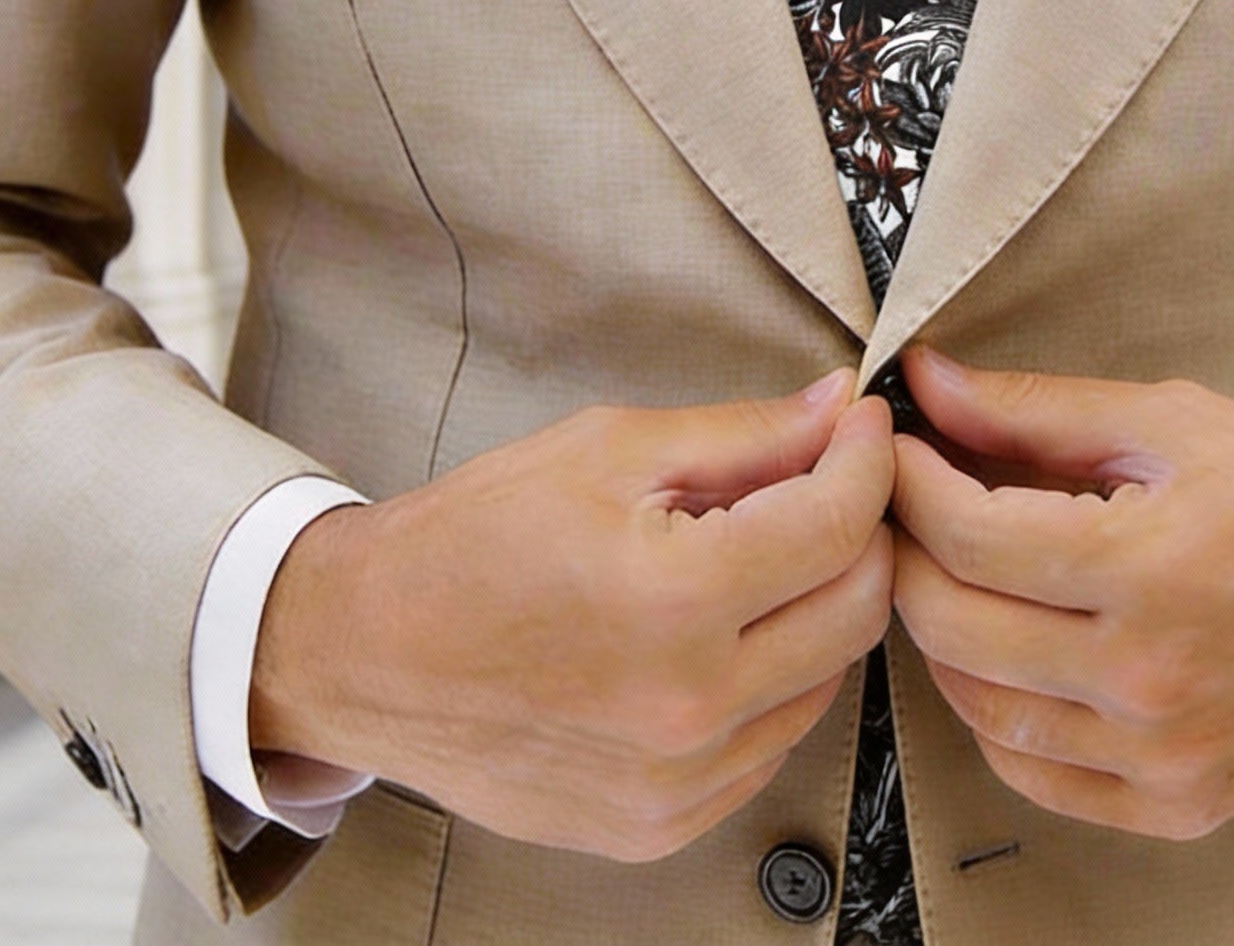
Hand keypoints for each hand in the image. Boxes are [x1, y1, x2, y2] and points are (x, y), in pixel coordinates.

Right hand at [251, 373, 894, 860]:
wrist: (366, 653)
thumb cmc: (472, 540)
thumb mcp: (608, 449)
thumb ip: (743, 434)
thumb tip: (837, 409)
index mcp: (674, 600)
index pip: (838, 523)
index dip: (866, 458)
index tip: (861, 426)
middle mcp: (688, 707)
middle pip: (857, 608)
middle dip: (862, 529)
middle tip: (827, 481)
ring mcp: (678, 782)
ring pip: (827, 679)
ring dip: (820, 605)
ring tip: (762, 553)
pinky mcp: (662, 824)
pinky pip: (772, 742)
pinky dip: (775, 678)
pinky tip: (725, 630)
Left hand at [889, 348, 1233, 840]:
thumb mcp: (1174, 421)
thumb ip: (1038, 410)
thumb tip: (930, 383)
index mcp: (1149, 567)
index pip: (968, 535)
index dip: (908, 482)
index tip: (896, 448)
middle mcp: (1148, 676)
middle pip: (952, 624)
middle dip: (906, 551)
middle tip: (906, 505)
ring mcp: (1162, 755)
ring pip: (978, 708)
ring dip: (940, 634)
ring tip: (951, 573)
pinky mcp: (1178, 804)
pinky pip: (1035, 776)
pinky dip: (994, 718)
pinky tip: (1003, 657)